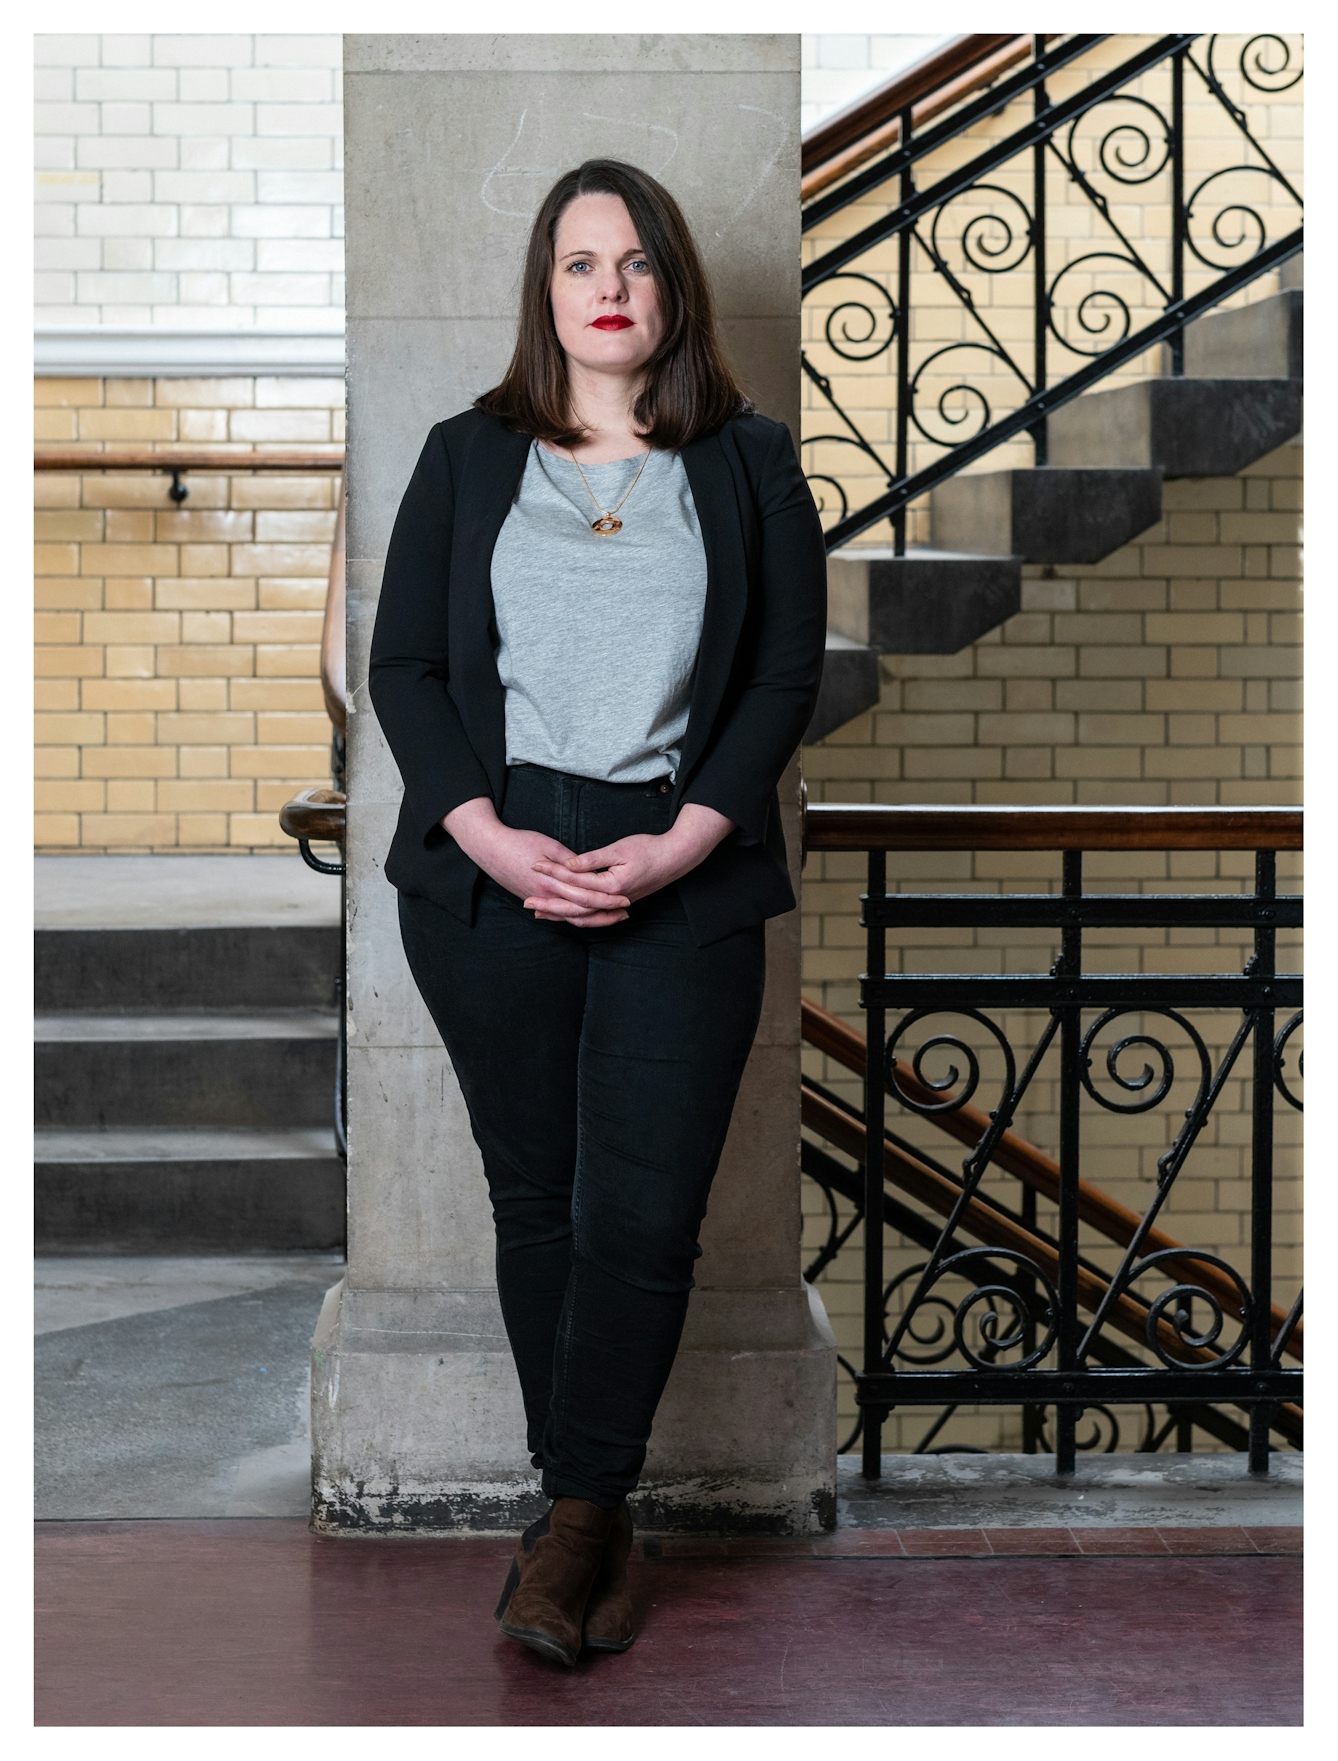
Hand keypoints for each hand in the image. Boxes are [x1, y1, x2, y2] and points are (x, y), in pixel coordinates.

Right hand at [442, 798, 629, 926]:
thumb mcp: (549, 845)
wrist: (490, 848)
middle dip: (605, 914)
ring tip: (610, 917)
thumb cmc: (520, 841)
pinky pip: (556, 915)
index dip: (607, 899)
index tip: (625, 898)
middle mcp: (546, 896)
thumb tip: (589, 872)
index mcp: (552, 882)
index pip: (585, 896)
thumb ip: (570, 861)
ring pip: (569, 918)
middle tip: (625, 913)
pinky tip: (583, 919)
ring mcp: (538, 900)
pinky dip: (571, 919)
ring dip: (591, 919)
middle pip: (581, 913)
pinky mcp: (531, 899)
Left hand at [528, 803, 735, 921]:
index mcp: (611, 886)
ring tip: (539, 913)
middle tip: (526, 902)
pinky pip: (594, 915)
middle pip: (574, 906)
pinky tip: (566, 913)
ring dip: (561, 914)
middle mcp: (613, 900)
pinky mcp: (618, 903)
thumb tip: (569, 864)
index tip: (534, 865)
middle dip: (549, 904)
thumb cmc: (650, 849)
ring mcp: (616, 904)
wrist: (676, 858)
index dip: (553, 872)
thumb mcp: (620, 849)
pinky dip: (577, 915)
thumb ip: (592, 859)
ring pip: (583, 915)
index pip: (575, 881)